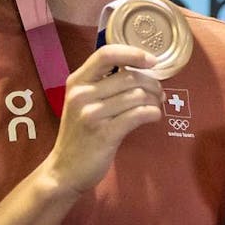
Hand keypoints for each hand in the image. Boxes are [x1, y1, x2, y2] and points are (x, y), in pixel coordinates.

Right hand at [43, 44, 163, 195]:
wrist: (65, 171)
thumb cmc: (80, 133)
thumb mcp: (82, 102)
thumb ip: (103, 83)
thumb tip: (142, 68)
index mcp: (77, 81)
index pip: (106, 54)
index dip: (133, 53)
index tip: (152, 60)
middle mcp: (81, 94)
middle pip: (129, 76)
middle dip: (152, 83)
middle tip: (159, 93)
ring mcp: (91, 114)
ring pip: (137, 95)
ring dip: (154, 100)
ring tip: (155, 106)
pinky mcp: (104, 134)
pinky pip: (139, 114)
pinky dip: (153, 113)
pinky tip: (153, 117)